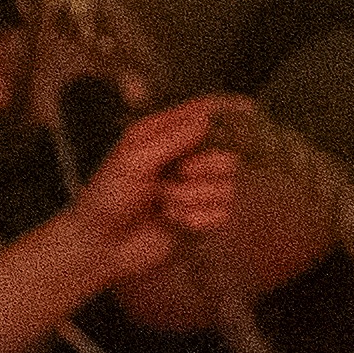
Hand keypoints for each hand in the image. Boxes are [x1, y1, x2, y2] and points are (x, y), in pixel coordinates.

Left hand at [74, 93, 240, 280]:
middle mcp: (183, 159)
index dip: (224, 110)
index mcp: (161, 135)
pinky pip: (222, 214)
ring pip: (227, 188)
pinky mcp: (202, 218)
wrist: (104, 244)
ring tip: (163, 202)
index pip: (201, 114)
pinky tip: (171, 221)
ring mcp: (195, 190)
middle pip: (227, 156)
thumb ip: (170, 140)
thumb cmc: (108, 196)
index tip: (249, 108)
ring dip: (192, 197)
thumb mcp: (132, 161)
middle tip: (180, 173)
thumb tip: (205, 119)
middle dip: (206, 167)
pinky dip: (196, 219)